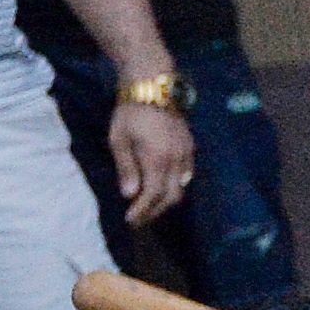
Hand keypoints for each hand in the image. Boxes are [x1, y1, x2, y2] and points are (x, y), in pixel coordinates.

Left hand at [106, 99, 195, 224]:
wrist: (154, 88)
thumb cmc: (130, 113)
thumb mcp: (119, 140)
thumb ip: (126, 168)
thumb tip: (129, 195)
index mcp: (157, 160)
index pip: (152, 195)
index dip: (142, 211)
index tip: (129, 221)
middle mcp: (176, 161)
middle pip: (171, 196)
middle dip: (155, 211)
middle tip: (139, 220)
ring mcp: (187, 154)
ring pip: (182, 187)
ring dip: (166, 201)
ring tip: (150, 206)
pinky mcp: (190, 147)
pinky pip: (187, 175)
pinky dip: (175, 186)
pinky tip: (164, 185)